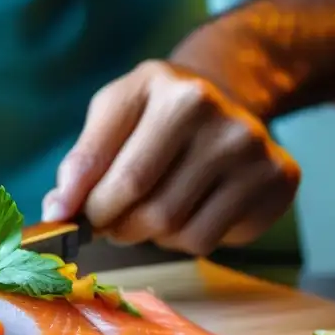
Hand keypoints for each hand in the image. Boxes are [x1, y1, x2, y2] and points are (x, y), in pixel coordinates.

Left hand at [41, 61, 299, 255]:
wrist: (226, 96)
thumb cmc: (155, 113)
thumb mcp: (114, 113)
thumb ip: (83, 160)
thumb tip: (57, 212)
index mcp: (173, 93)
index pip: (117, 175)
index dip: (83, 207)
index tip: (62, 220)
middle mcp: (221, 118)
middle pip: (148, 210)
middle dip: (115, 226)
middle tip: (108, 220)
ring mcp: (254, 151)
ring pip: (178, 233)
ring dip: (150, 235)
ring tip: (149, 209)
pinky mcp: (277, 181)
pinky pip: (210, 242)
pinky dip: (184, 239)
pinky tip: (188, 209)